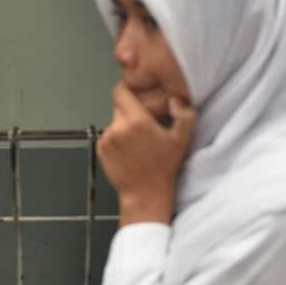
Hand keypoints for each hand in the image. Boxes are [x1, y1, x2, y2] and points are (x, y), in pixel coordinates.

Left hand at [97, 82, 195, 226]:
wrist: (145, 194)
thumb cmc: (163, 168)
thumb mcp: (182, 141)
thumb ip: (185, 115)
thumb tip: (175, 100)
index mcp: (137, 120)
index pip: (120, 91)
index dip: (127, 90)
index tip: (135, 96)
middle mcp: (118, 127)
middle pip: (119, 107)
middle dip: (130, 112)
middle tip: (143, 127)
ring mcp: (107, 139)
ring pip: (113, 122)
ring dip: (122, 127)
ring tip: (136, 143)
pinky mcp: (100, 149)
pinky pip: (107, 136)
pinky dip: (115, 139)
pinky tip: (128, 151)